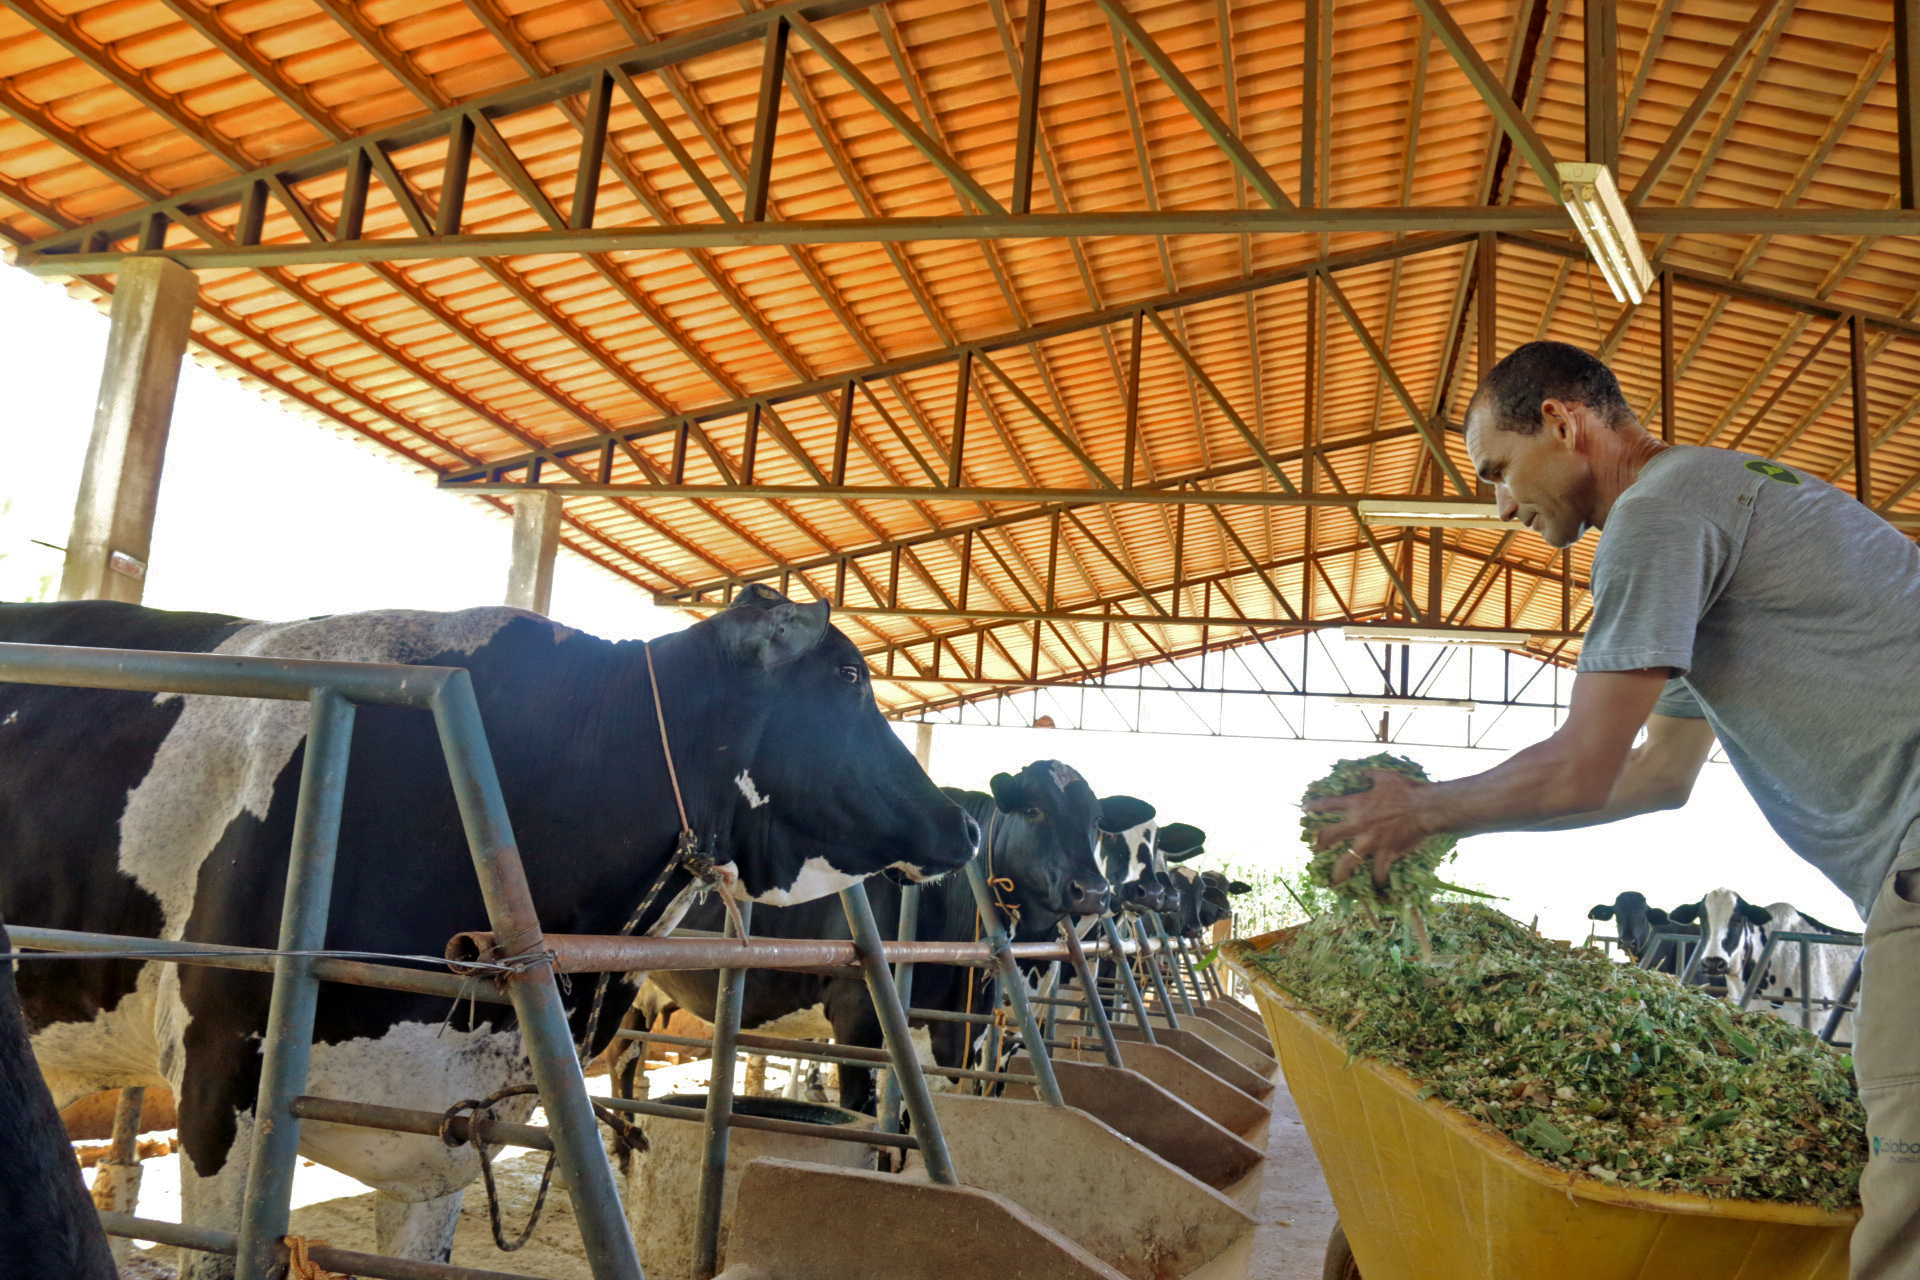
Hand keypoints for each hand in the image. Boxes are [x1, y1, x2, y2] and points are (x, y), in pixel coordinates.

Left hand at [1307, 769, 1433, 888]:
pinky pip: (1378, 872)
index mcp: (1357, 804)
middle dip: (1318, 844)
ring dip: (1338, 873)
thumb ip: (1369, 775)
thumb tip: (1361, 773)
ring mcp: (1370, 841)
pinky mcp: (1386, 853)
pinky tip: (1377, 885)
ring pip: (1347, 862)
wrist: (1426, 807)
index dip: (1314, 807)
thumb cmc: (1407, 790)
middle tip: (1314, 849)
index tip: (1305, 810)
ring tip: (1333, 881)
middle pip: (1329, 836)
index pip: (1328, 805)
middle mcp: (1358, 824)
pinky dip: (1378, 879)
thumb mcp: (1385, 776)